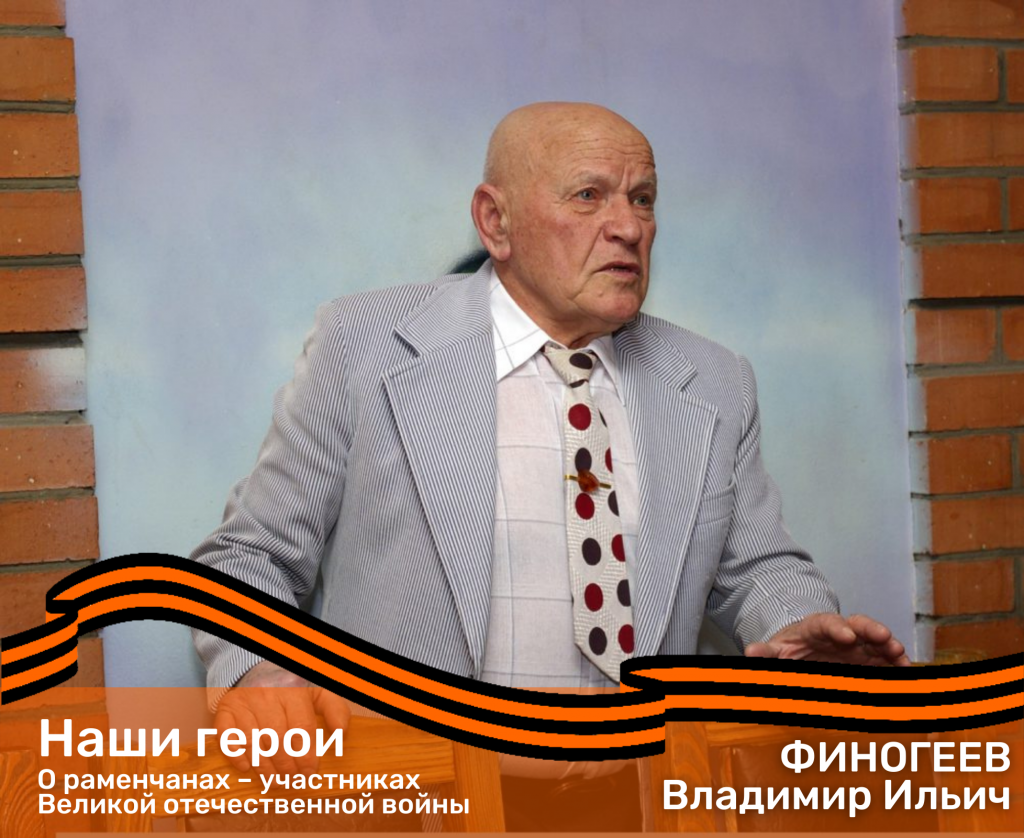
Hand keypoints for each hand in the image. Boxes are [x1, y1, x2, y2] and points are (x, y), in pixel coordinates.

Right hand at [214, 661, 350, 774]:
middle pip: (277, 739)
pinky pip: (226, 736)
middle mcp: (267, 696)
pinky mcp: (226, 709)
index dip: (306, 755)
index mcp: (293, 690)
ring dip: (264, 766)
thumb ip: (334, 710)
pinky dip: (235, 754)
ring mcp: (244, 703)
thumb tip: (341, 733)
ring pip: (253, 741)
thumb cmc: (292, 687)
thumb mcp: (317, 692)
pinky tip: (246, 767)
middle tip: (291, 779)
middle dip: (286, 765)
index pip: (301, 728)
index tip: (309, 772)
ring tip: (274, 781)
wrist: (258, 669)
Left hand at [745, 613, 910, 665]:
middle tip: (886, 639)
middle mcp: (841, 632)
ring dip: (889, 647)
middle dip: (872, 630)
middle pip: (859, 625)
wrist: (801, 652)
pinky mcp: (869, 659)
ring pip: (877, 641)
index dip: (838, 628)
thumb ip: (766, 653)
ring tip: (901, 656)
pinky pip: (885, 659)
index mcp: (816, 627)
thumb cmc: (790, 649)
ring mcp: (858, 645)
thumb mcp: (776, 651)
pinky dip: (896, 663)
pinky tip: (906, 672)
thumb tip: (750, 653)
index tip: (847, 636)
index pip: (827, 622)